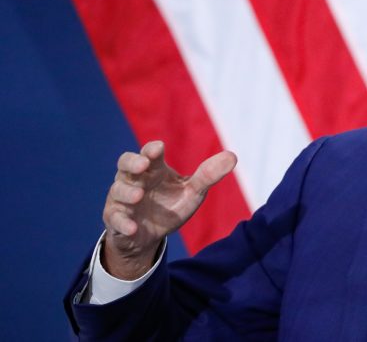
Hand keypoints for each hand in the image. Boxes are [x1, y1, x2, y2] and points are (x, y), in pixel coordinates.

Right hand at [101, 140, 236, 279]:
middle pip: (125, 164)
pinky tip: (132, 227)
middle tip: (143, 164)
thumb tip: (233, 157)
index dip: (151, 149)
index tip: (159, 148)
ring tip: (139, 195)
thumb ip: (209, 175)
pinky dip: (122, 223)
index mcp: (153, 170)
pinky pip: (115, 219)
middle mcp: (135, 180)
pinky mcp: (116, 220)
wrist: (152, 236)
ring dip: (127, 192)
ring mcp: (123, 199)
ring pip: (118, 190)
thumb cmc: (170, 206)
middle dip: (132, 163)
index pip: (149, 153)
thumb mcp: (192, 192)